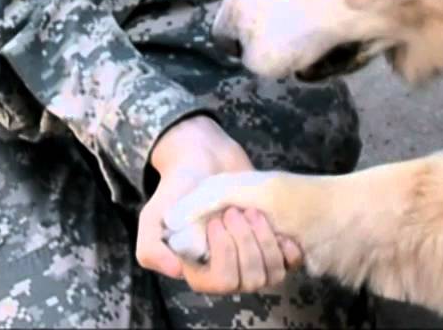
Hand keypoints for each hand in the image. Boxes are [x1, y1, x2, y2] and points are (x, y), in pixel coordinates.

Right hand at [137, 116, 303, 293]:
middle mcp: (229, 271)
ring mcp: (253, 261)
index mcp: (201, 272)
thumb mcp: (154, 217)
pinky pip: (290, 263)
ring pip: (271, 273)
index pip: (222, 282)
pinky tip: (276, 224)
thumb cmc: (180, 189)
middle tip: (234, 211)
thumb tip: (177, 271)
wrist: (206, 159)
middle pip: (249, 279)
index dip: (225, 253)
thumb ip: (151, 248)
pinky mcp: (274, 248)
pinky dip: (287, 245)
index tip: (216, 220)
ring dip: (264, 239)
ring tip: (251, 210)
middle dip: (245, 242)